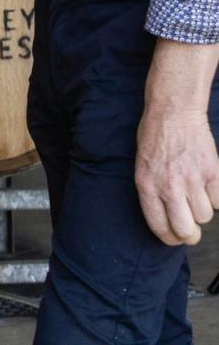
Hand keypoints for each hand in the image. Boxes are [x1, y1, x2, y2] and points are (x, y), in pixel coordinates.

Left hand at [136, 104, 218, 244]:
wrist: (173, 113)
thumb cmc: (154, 139)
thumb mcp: (142, 166)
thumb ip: (152, 192)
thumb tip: (167, 219)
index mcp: (147, 185)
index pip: (160, 227)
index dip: (171, 238)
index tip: (176, 238)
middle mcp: (169, 186)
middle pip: (186, 230)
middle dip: (190, 235)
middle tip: (191, 230)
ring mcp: (192, 179)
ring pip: (205, 216)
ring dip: (202, 209)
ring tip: (195, 192)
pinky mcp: (213, 172)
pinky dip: (215, 196)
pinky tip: (206, 183)